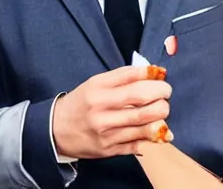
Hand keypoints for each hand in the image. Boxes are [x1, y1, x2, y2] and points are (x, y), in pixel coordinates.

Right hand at [52, 65, 172, 158]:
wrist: (56, 130)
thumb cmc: (82, 102)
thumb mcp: (97, 82)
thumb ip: (124, 76)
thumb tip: (152, 72)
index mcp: (98, 89)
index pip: (132, 79)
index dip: (153, 77)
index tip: (162, 75)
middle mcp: (102, 111)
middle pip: (141, 101)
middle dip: (161, 96)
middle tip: (165, 93)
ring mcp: (106, 132)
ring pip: (144, 124)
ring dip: (161, 116)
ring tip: (163, 110)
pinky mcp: (110, 150)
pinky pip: (140, 143)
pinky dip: (155, 137)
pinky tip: (162, 130)